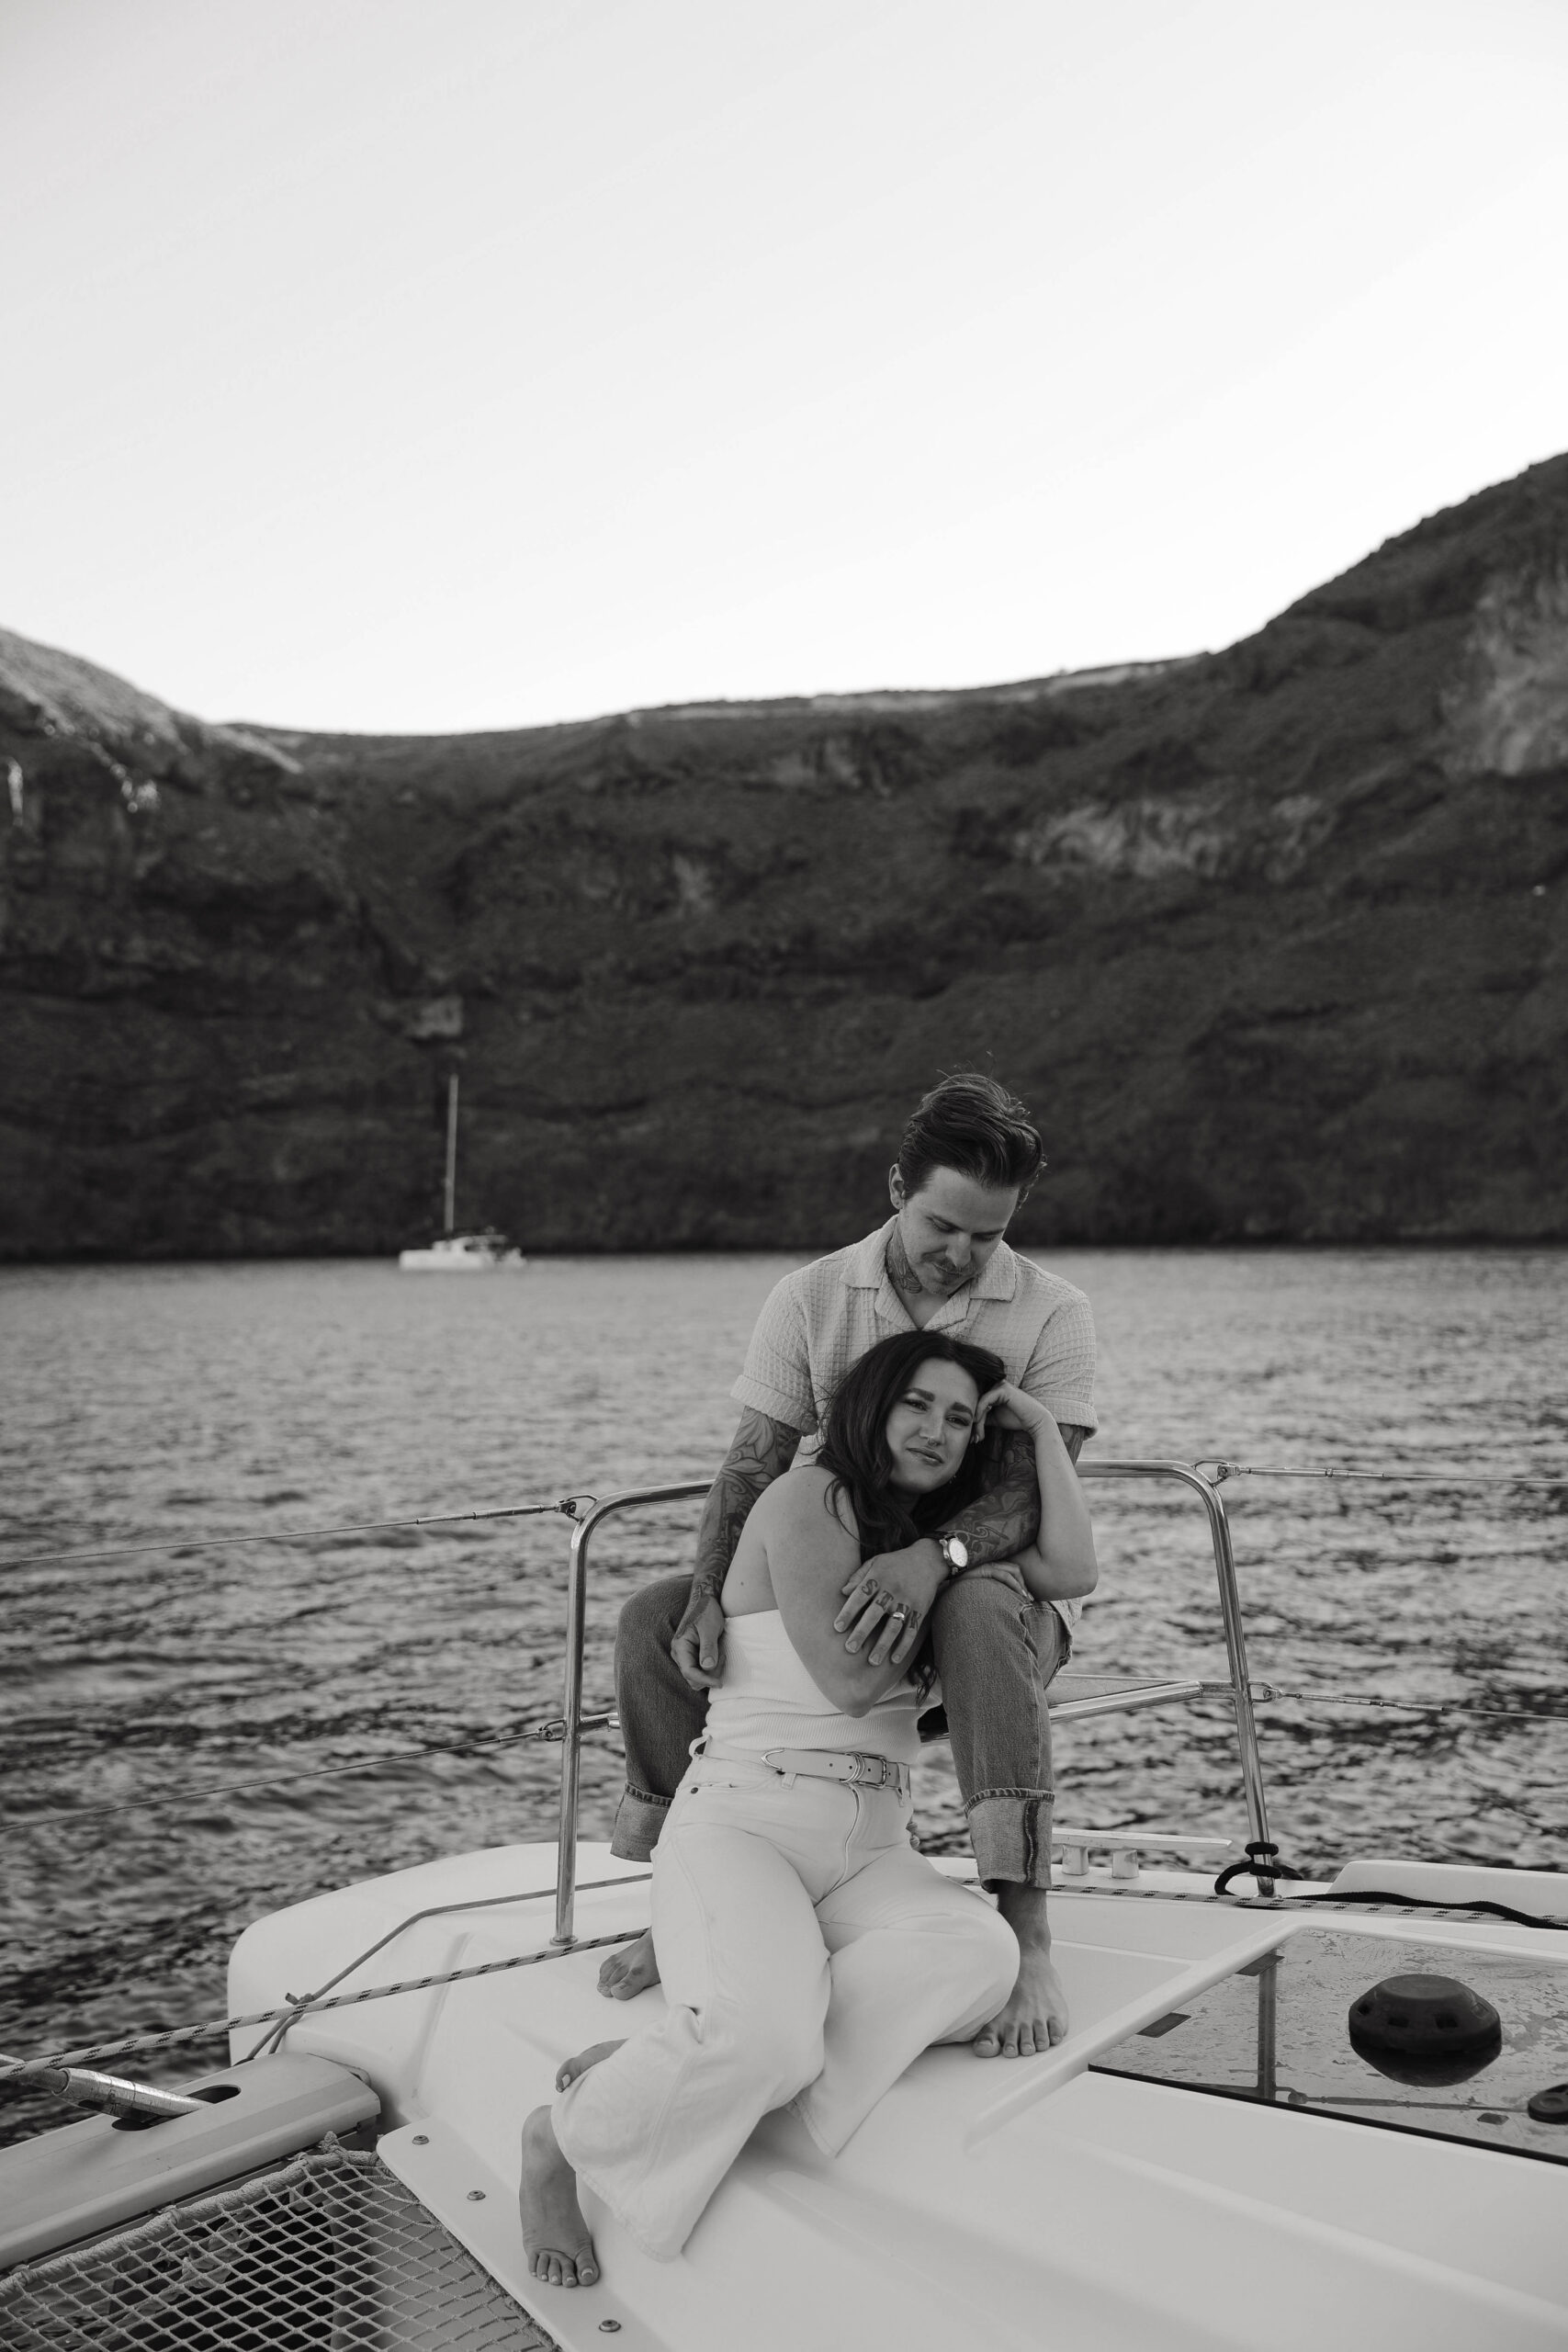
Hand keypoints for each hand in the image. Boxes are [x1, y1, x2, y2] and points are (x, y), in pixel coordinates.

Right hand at [670, 1590, 726, 1690]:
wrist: (705, 1600)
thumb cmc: (706, 1611)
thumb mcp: (710, 1628)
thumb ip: (708, 1647)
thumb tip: (707, 1667)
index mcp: (680, 1646)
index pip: (689, 1672)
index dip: (704, 1680)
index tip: (720, 1683)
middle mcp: (679, 1653)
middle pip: (693, 1677)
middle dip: (710, 1675)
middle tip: (723, 1657)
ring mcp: (685, 1655)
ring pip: (698, 1675)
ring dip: (712, 1671)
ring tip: (721, 1653)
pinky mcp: (692, 1655)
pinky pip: (700, 1669)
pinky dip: (711, 1667)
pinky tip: (718, 1654)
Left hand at [833, 1540, 943, 1667]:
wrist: (928, 1559)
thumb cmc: (896, 1562)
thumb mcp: (875, 1562)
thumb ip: (859, 1576)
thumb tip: (842, 1592)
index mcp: (877, 1578)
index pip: (859, 1596)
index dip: (848, 1612)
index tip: (837, 1628)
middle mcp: (891, 1590)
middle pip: (874, 1614)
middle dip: (862, 1632)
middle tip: (850, 1649)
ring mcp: (907, 1601)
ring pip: (893, 1626)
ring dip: (883, 1644)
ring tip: (872, 1661)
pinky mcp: (920, 1610)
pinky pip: (911, 1630)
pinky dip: (904, 1645)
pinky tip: (894, 1659)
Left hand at [972, 1381, 1049, 1444]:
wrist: (1034, 1421)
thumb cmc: (1016, 1419)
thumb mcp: (994, 1418)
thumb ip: (982, 1416)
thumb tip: (967, 1422)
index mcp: (993, 1390)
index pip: (977, 1403)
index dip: (973, 1419)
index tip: (973, 1436)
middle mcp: (995, 1385)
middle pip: (977, 1403)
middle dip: (974, 1423)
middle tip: (974, 1438)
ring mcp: (999, 1385)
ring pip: (980, 1403)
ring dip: (977, 1421)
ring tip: (978, 1435)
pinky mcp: (1002, 1389)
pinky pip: (985, 1400)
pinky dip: (980, 1412)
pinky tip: (979, 1422)